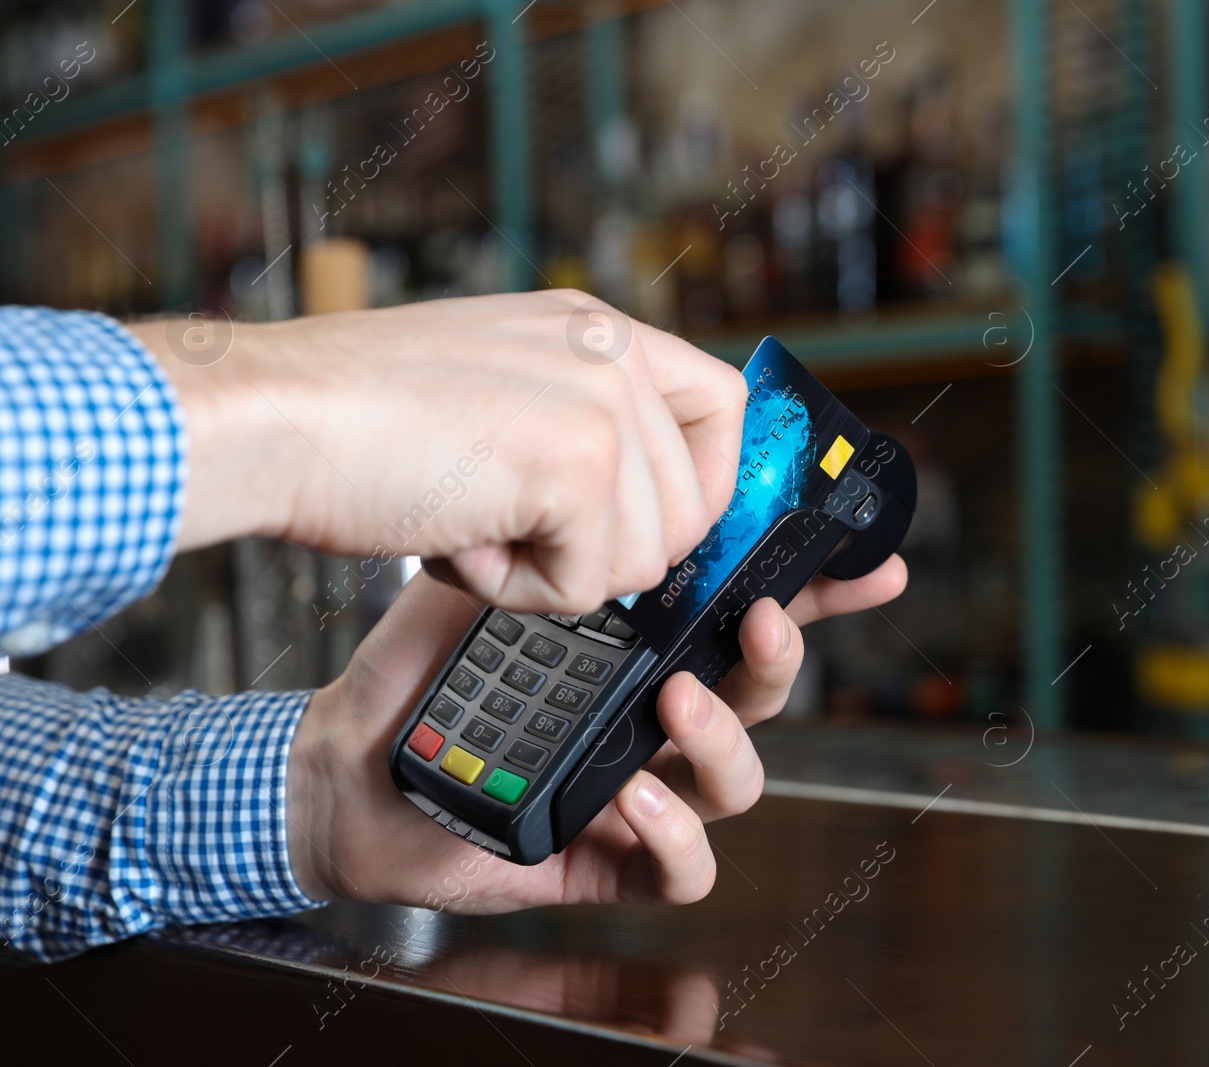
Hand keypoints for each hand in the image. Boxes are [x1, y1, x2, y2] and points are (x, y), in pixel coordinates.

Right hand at [128, 291, 747, 612]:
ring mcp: (603, 403)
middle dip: (604, 552)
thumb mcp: (494, 393)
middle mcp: (613, 351)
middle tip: (508, 526)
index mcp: (596, 328)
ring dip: (551, 572)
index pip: (722, 406)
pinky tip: (456, 539)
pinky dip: (516, 590)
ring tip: (469, 523)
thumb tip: (644, 526)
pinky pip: (590, 585)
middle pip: (692, 510)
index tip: (653, 527)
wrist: (269, 418)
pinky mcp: (579, 464)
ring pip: (644, 559)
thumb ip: (575, 431)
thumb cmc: (353, 421)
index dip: (704, 486)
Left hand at [285, 556, 906, 908]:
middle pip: (762, 692)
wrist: (341, 770)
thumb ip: (541, 527)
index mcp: (640, 643)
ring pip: (743, 780)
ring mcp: (639, 787)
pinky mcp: (608, 859)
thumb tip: (603, 455)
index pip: (746, 610)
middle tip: (756, 622)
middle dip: (782, 656)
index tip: (873, 563)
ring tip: (671, 703)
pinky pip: (687, 869)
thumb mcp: (478, 578)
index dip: (819, 591)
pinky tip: (633, 797)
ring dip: (726, 739)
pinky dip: (677, 835)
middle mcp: (652, 712)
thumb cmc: (412, 674)